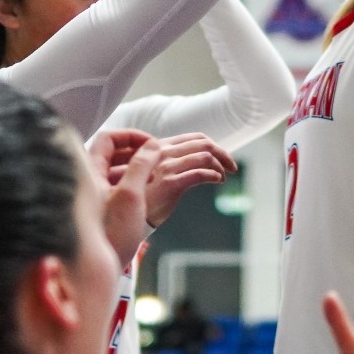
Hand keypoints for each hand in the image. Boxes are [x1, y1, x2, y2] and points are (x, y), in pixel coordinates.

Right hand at [89, 130, 237, 264]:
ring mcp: (165, 167)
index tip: (222, 157)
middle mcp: (161, 153)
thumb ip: (163, 164)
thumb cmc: (135, 197)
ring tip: (226, 175)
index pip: (194, 138)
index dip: (212, 145)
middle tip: (232, 166)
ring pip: (204, 156)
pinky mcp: (170, 184)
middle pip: (203, 143)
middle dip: (222, 153)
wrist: (120, 216)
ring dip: (221, 165)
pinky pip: (199, 174)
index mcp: (157, 147)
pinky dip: (213, 175)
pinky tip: (217, 181)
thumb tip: (186, 162)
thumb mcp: (147, 174)